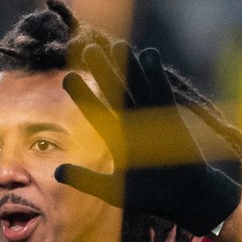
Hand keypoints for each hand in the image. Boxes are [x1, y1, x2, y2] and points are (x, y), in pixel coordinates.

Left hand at [57, 42, 240, 236]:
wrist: (184, 198)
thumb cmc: (150, 194)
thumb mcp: (112, 190)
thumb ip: (86, 180)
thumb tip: (57, 172)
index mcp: (119, 138)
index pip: (97, 112)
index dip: (83, 96)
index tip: (67, 78)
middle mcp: (134, 123)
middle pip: (116, 91)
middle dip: (104, 71)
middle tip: (88, 48)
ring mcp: (154, 119)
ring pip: (138, 87)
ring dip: (129, 66)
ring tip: (118, 44)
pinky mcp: (173, 118)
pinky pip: (162, 93)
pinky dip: (156, 75)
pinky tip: (149, 54)